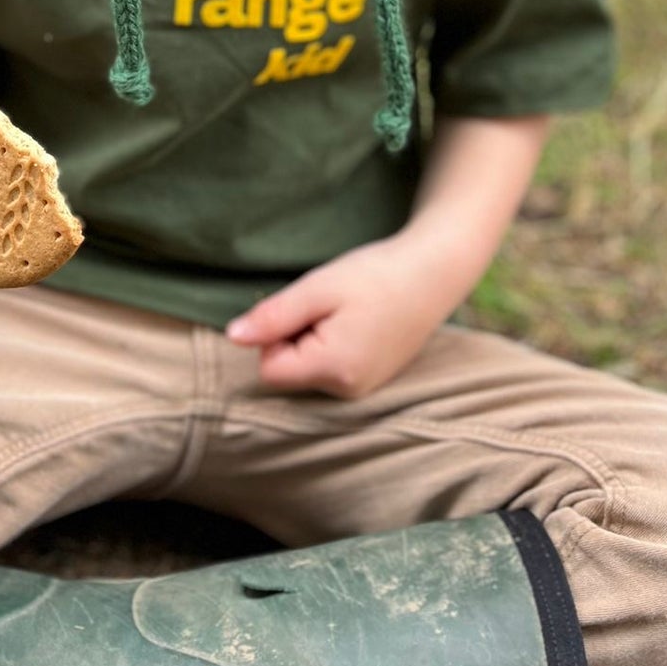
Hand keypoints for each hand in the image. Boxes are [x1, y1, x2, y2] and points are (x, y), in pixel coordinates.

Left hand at [225, 237, 448, 399]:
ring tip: (346, 310)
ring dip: (314, 339)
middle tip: (328, 305)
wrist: (433, 273)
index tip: (302, 307)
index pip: (269, 369)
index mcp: (332, 370)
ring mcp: (362, 390)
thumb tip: (233, 338)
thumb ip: (273, 317)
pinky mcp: (371, 381)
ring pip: (309, 369)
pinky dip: (333, 344)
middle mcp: (347, 392)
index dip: (274, 334)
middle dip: (295, 336)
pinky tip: (357, 320)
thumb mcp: (318, 289)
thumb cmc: (375, 276)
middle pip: (289, 370)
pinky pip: (331, 369)